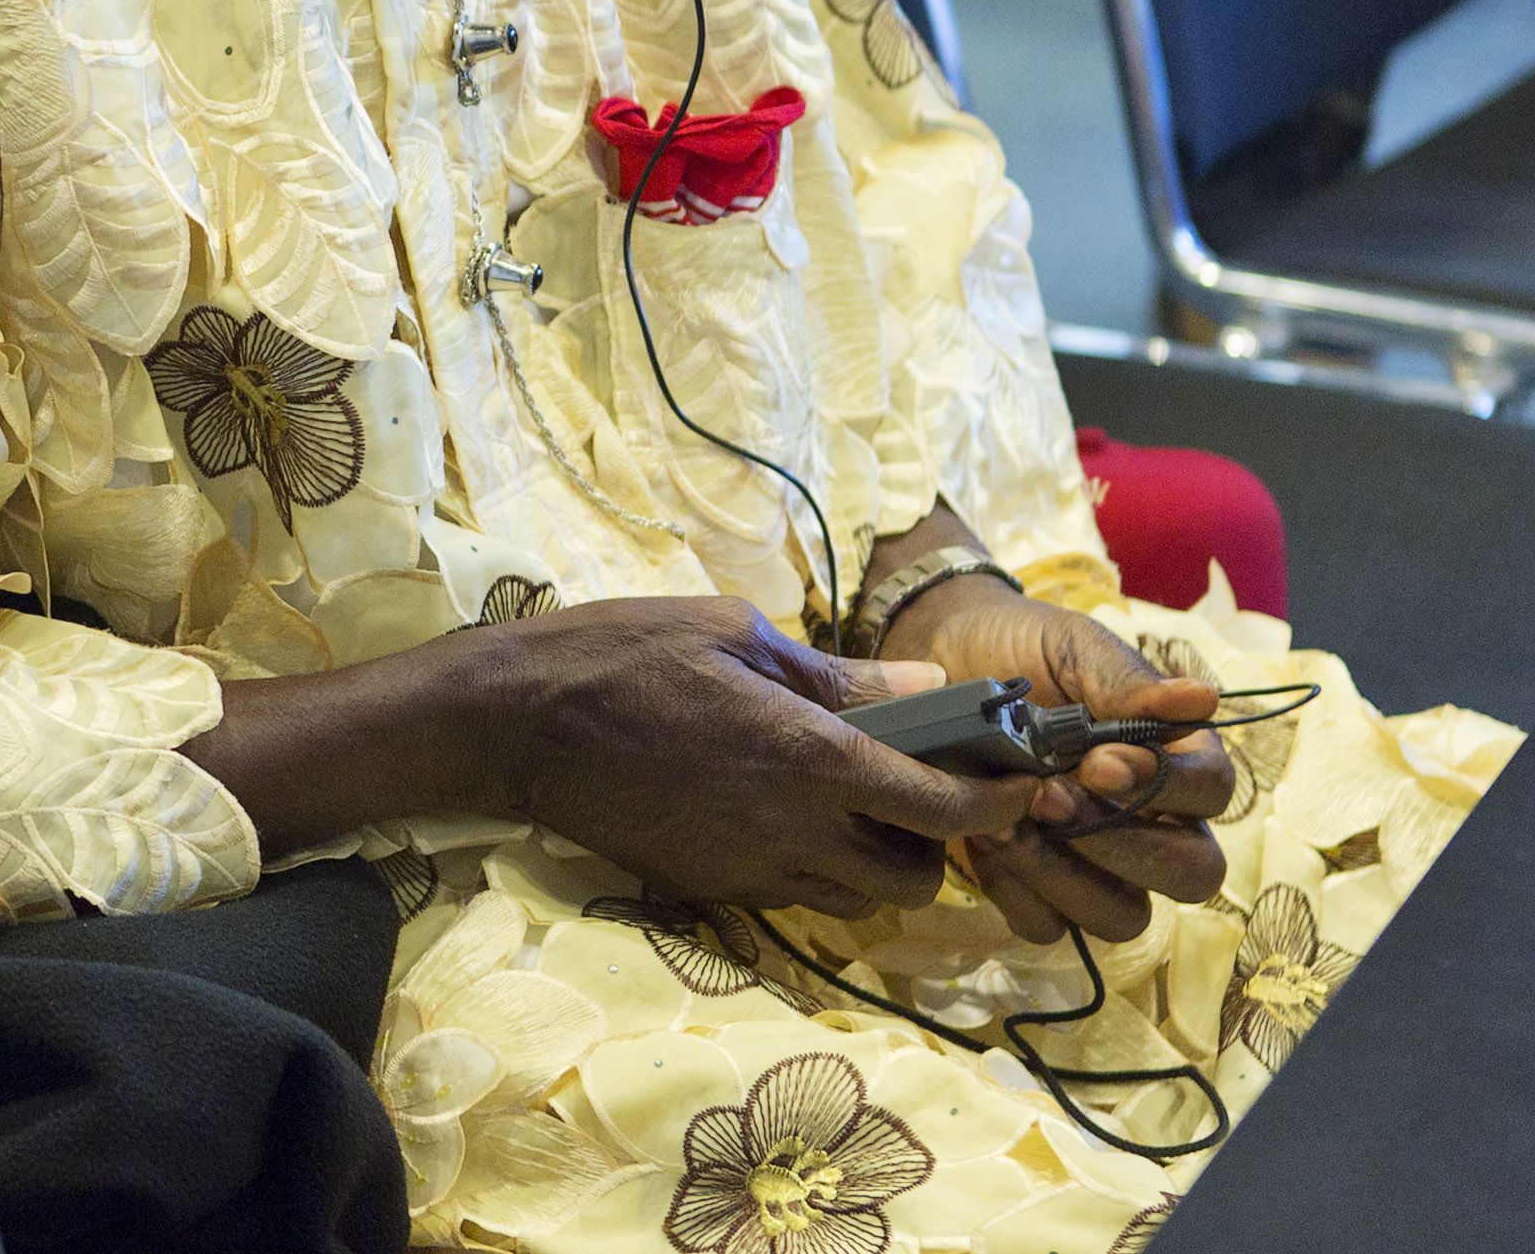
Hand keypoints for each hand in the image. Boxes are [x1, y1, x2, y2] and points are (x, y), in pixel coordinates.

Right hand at [445, 596, 1036, 915]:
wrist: (515, 723)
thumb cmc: (621, 653)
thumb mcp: (733, 632)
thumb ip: (836, 672)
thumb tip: (924, 681)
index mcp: (808, 756)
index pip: (940, 808)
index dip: (996, 806)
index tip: (1018, 787)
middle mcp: (791, 829)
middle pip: (913, 880)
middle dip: (936, 847)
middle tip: (916, 794)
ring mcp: (747, 869)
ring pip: (856, 903)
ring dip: (874, 865)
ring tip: (850, 808)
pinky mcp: (707, 890)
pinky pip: (791, 897)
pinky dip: (813, 870)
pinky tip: (781, 816)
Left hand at [881, 573, 1232, 941]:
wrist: (938, 667)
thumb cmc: (1019, 651)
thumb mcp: (1070, 648)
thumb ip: (1126, 682)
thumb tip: (1202, 697)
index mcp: (1173, 759)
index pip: (1213, 791)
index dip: (1168, 787)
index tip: (1098, 762)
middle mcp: (1152, 823)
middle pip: (1189, 874)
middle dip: (1120, 845)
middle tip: (1046, 797)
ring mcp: (1099, 867)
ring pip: (1122, 916)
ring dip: (1064, 876)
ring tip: (1003, 821)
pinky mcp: (1039, 890)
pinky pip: (1047, 926)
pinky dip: (1015, 892)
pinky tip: (980, 841)